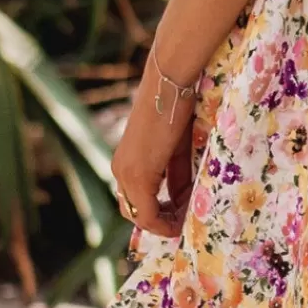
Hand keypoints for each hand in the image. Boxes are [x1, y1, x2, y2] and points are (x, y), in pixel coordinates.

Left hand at [108, 61, 198, 237]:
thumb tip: (181, 203)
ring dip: (163, 222)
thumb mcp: (177, 152)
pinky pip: (146, 213)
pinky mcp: (137, 174)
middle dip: (160, 221)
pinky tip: (184, 216)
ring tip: (188, 218)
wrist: (170, 84)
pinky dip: (164, 221)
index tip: (183, 215)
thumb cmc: (176, 110)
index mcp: (126, 163)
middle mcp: (119, 171)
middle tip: (185, 220)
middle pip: (134, 213)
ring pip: (139, 216)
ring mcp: (125, 173)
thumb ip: (177, 179)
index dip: (159, 215)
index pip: (136, 202)